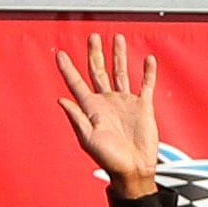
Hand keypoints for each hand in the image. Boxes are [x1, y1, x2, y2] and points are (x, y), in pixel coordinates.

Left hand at [54, 35, 161, 198]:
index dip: (67, 68)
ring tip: (118, 38)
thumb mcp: (88, 139)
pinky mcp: (143, 106)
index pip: (76, 83)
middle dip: (95, 53)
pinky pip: (145, 84)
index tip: (60, 53)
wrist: (134, 169)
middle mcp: (107, 101)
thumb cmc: (109, 159)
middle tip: (93, 37)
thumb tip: (61, 99)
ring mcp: (125, 102)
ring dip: (119, 55)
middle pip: (98, 71)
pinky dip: (147, 72)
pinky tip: (147, 59)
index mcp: (91, 108)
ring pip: (121, 72)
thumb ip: (76, 118)